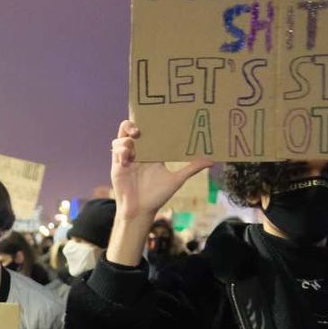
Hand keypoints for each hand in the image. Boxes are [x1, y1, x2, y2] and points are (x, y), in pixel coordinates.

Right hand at [107, 120, 211, 265]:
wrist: (141, 211)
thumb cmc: (158, 196)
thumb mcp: (177, 179)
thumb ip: (192, 168)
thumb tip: (212, 161)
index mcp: (151, 153)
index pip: (148, 133)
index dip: (148, 123)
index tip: (154, 117)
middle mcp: (138, 153)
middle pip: (130, 130)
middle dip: (131, 124)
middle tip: (138, 129)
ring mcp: (126, 159)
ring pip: (120, 138)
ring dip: (124, 138)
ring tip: (132, 144)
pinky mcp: (116, 166)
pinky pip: (115, 151)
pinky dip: (120, 151)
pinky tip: (127, 159)